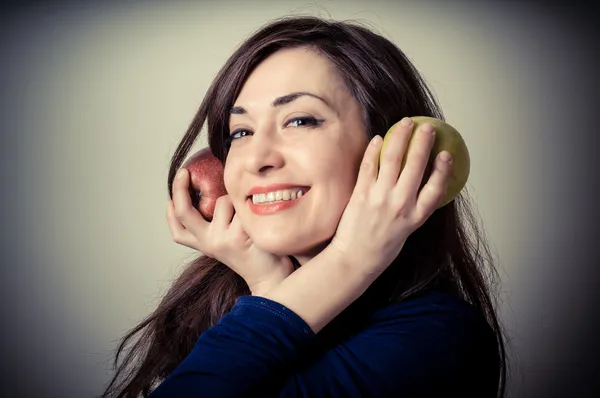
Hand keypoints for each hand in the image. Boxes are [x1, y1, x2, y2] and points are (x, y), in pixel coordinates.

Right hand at [166, 168, 294, 294]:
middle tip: (184, 172)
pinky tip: (258, 221)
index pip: (178, 228)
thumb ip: (216, 222)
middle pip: (184, 212)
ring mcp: (221, 240)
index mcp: (204, 244)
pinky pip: (240, 206)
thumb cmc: (254, 251)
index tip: (172, 192)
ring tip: (250, 217)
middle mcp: (208, 243)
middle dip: (179, 188)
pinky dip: (249, 206)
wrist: (271, 274)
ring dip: (237, 200)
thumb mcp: (228, 239)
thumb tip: (207, 188)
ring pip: (222, 201)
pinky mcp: (237, 236)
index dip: (170, 209)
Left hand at [330, 117, 452, 276]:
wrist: (354, 259)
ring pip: (393, 160)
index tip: (446, 154)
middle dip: (423, 143)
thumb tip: (421, 187)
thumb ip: (415, 209)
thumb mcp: (407, 231)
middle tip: (427, 128)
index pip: (436, 188)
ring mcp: (380, 198)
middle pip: (416, 166)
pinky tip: (378, 138)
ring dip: (400, 138)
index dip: (443, 169)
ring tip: (405, 123)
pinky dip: (374, 149)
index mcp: (416, 217)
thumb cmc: (381, 247)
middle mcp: (401, 205)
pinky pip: (369, 166)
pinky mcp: (361, 194)